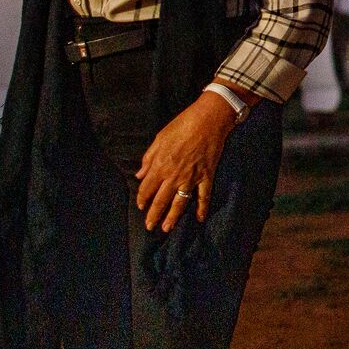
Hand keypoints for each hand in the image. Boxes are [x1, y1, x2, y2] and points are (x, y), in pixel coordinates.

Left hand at [135, 91, 236, 231]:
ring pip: (179, 203)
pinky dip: (202, 208)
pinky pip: (204, 196)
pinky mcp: (206, 176)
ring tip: (167, 229)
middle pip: (161, 200)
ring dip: (172, 217)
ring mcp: (191, 178)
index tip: (140, 206)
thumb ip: (149, 158)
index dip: (142, 199)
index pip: (147, 189)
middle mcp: (174, 176)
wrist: (208, 120)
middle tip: (149, 227)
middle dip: (154, 215)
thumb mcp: (160, 138)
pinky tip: (200, 219)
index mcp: (160, 166)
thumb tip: (139, 175)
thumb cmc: (182, 125)